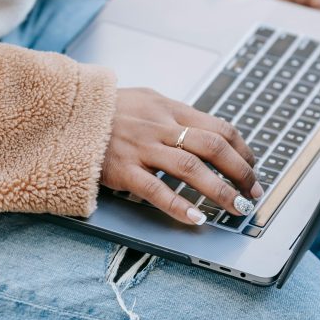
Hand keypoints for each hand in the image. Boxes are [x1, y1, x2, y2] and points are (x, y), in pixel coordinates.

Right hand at [101, 88, 262, 225]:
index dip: (242, 150)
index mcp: (169, 109)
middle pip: (213, 147)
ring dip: (219, 190)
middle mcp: (160, 127)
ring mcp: (142, 148)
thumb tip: (206, 132)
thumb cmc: (106, 111)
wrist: (66, 113)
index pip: (219, 127)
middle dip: (239, 172)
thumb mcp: (146, 101)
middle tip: (252, 193)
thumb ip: (174, 116)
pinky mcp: (123, 169)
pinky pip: (156, 190)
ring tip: (236, 207)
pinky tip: (196, 218)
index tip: (252, 167)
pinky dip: (179, 205)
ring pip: (190, 168)